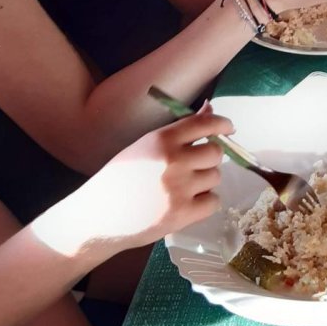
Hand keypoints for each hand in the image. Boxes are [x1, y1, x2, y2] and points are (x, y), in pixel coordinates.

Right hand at [55, 109, 229, 253]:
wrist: (98, 216)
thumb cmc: (121, 178)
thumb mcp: (146, 146)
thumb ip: (179, 131)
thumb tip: (210, 108)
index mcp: (162, 139)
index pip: (206, 123)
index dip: (222, 124)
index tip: (228, 128)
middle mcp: (173, 161)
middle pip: (216, 153)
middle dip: (209, 158)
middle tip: (194, 166)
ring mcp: (179, 189)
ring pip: (215, 177)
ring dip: (204, 181)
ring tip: (182, 187)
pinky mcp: (182, 214)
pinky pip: (213, 202)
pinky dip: (204, 203)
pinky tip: (186, 203)